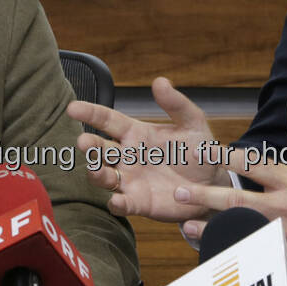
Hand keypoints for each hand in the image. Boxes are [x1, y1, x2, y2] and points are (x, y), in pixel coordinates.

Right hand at [67, 76, 226, 222]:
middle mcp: (127, 156)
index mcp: (136, 133)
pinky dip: (117, 204)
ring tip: (95, 169)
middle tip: (84, 142)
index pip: (107, 120)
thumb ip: (175, 104)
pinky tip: (116, 202)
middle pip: (100, 149)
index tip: (72, 107)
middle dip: (90, 146)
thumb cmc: (199, 150)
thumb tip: (160, 81)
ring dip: (97, 173)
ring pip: (104, 177)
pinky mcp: (139, 203)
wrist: (214, 183)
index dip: (90, 113)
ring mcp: (131, 181)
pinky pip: (122, 204)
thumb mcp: (192, 123)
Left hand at [173, 96, 286, 270]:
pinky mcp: (284, 254)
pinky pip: (253, 252)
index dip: (227, 156)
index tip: (203, 150)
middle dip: (206, 195)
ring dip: (212, 228)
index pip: (253, 165)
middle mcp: (283, 207)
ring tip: (186, 225)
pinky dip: (232, 250)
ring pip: (240, 231)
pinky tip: (211, 248)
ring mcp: (283, 234)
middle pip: (238, 202)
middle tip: (179, 192)